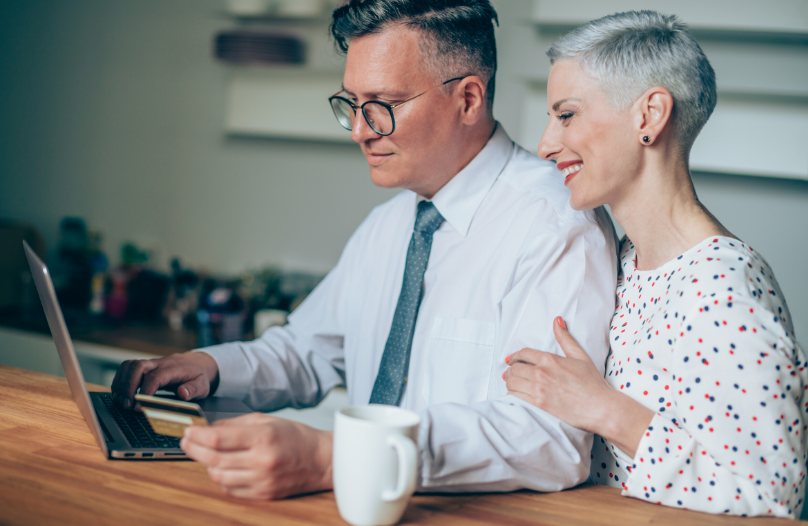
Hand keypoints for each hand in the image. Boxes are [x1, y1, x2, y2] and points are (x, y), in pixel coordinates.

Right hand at [110, 351, 218, 408]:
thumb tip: (182, 393)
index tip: (139, 407)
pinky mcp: (145, 367)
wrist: (197, 363)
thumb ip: (193, 389)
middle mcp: (159, 364)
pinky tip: (120, 394)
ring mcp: (151, 364)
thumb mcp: (203, 384)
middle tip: (127, 405)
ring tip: (121, 401)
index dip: (145, 392)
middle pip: (137, 367)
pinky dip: (120, 380)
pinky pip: (127, 368)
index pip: (155, 377)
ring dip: (121, 383)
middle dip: (128, 386)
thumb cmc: (198, 375)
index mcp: (173, 369)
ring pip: (129, 365)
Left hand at [180, 413, 332, 499]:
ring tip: (207, 455)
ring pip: (218, 477)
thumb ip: (236, 424)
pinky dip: (222, 479)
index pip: (217, 438)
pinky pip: (231, 490)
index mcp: (263, 437)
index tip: (188, 431)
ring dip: (207, 465)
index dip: (197, 435)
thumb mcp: (267, 420)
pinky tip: (224, 469)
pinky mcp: (263, 494)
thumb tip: (208, 428)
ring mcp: (262, 480)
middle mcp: (261, 460)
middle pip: (213, 458)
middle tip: (187, 442)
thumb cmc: (296, 436)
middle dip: (194, 449)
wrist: (321, 460)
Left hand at [505, 317, 652, 456]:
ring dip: (510, 382)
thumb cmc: (593, 383)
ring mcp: (538, 389)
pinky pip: (515, 397)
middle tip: (511, 373)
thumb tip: (557, 320)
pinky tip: (518, 395)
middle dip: (511, 370)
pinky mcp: (538, 404)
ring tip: (513, 384)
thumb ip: (565, 338)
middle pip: (514, 368)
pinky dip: (513, 395)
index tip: (511, 360)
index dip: (515, 356)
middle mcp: (541, 373)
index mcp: (549, 359)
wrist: (600, 408)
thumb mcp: (579, 356)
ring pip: (511, 383)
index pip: (523, 353)